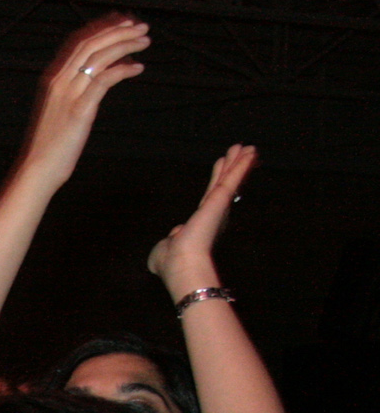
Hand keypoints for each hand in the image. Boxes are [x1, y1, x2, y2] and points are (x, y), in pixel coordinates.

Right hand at [16, 15, 149, 188]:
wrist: (38, 170)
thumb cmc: (50, 145)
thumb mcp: (60, 110)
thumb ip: (76, 90)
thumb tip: (100, 75)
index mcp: (53, 79)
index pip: (80, 42)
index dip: (104, 29)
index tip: (124, 24)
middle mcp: (59, 82)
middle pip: (92, 44)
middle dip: (120, 31)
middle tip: (141, 28)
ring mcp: (69, 95)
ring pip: (100, 57)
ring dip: (126, 45)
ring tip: (144, 42)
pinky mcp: (80, 110)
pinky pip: (105, 80)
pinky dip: (124, 70)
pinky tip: (138, 68)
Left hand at [149, 144, 255, 293]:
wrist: (180, 265)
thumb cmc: (171, 263)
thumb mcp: (164, 249)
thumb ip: (169, 241)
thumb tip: (172, 238)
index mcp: (200, 225)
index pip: (211, 201)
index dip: (219, 187)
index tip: (223, 177)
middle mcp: (213, 215)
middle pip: (223, 186)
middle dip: (232, 169)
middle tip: (241, 155)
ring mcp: (218, 207)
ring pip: (230, 179)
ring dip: (239, 162)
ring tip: (247, 147)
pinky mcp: (220, 200)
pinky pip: (232, 177)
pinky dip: (241, 164)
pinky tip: (249, 152)